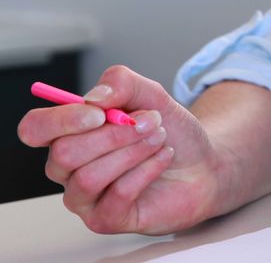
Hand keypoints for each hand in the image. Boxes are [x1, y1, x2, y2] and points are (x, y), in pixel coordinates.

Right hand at [18, 66, 225, 234]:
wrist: (204, 163)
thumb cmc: (170, 132)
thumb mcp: (153, 95)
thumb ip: (123, 84)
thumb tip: (95, 97)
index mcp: (68, 133)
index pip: (35, 129)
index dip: (61, 120)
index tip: (100, 112)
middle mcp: (68, 168)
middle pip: (64, 154)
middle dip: (114, 134)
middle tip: (151, 122)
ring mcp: (84, 197)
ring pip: (89, 177)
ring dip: (132, 152)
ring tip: (159, 139)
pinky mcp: (106, 219)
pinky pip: (116, 196)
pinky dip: (146, 171)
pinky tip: (163, 158)